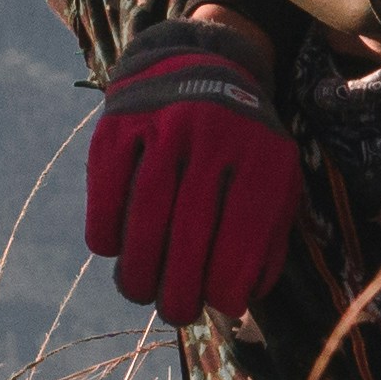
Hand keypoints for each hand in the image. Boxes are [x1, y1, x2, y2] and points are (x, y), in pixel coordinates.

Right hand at [83, 16, 299, 323]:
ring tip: (139, 291)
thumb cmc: (241, 145)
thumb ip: (268, 238)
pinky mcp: (122, 122)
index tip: (218, 306)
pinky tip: (111, 248)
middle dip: (179, 288)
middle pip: (191, 231)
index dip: (227, 285)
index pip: (244, 236)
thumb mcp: (274, 179)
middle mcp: (216, 136)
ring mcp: (165, 125)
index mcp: (263, 156)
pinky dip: (106, 228)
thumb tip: (244, 300)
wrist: (199, 66)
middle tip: (173, 313)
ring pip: (146, 213)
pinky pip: (108, 188)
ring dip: (139, 268)